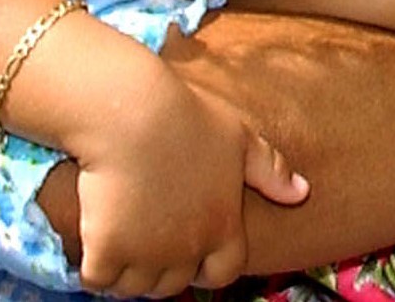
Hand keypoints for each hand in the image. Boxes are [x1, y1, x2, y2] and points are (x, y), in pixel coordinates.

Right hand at [68, 65, 306, 293]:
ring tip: (118, 235)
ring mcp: (147, 255)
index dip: (204, 263)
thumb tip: (302, 191)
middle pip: (171, 284)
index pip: (221, 273)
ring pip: (134, 286)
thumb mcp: (238, 136)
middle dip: (159, 266)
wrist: (131, 111)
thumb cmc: (186, 116)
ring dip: (126, 270)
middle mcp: (188, 250)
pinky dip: (93, 267)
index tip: (186, 244)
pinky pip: (97, 279)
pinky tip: (93, 238)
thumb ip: (270, 168)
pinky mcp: (107, 251)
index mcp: (223, 227)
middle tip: (144, 234)